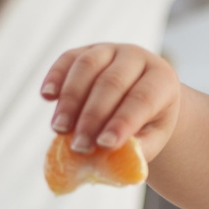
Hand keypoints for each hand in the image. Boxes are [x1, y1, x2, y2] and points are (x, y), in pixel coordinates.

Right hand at [39, 43, 179, 159]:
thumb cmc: (148, 124)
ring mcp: (111, 50)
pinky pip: (68, 58)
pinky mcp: (86, 50)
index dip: (123, 121)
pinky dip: (55, 76)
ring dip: (70, 99)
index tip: (105, 144)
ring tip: (59, 129)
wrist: (141, 101)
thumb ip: (137, 148)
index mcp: (162, 79)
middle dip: (92, 116)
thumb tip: (111, 158)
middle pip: (112, 82)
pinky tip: (46, 96)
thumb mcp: (152, 138)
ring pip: (87, 66)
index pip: (143, 98)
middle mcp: (138, 57)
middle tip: (79, 146)